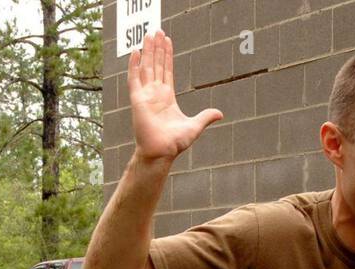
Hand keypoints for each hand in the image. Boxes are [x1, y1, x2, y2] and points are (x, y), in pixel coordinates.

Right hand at [129, 31, 222, 161]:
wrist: (161, 152)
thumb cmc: (174, 143)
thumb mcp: (194, 126)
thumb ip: (205, 117)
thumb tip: (220, 114)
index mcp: (167, 97)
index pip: (166, 71)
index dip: (167, 56)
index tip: (167, 41)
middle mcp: (155, 94)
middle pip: (156, 65)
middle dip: (157, 48)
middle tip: (157, 31)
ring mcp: (145, 96)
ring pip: (146, 67)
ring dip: (147, 51)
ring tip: (148, 36)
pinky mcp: (137, 100)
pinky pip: (134, 79)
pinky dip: (134, 65)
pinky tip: (136, 52)